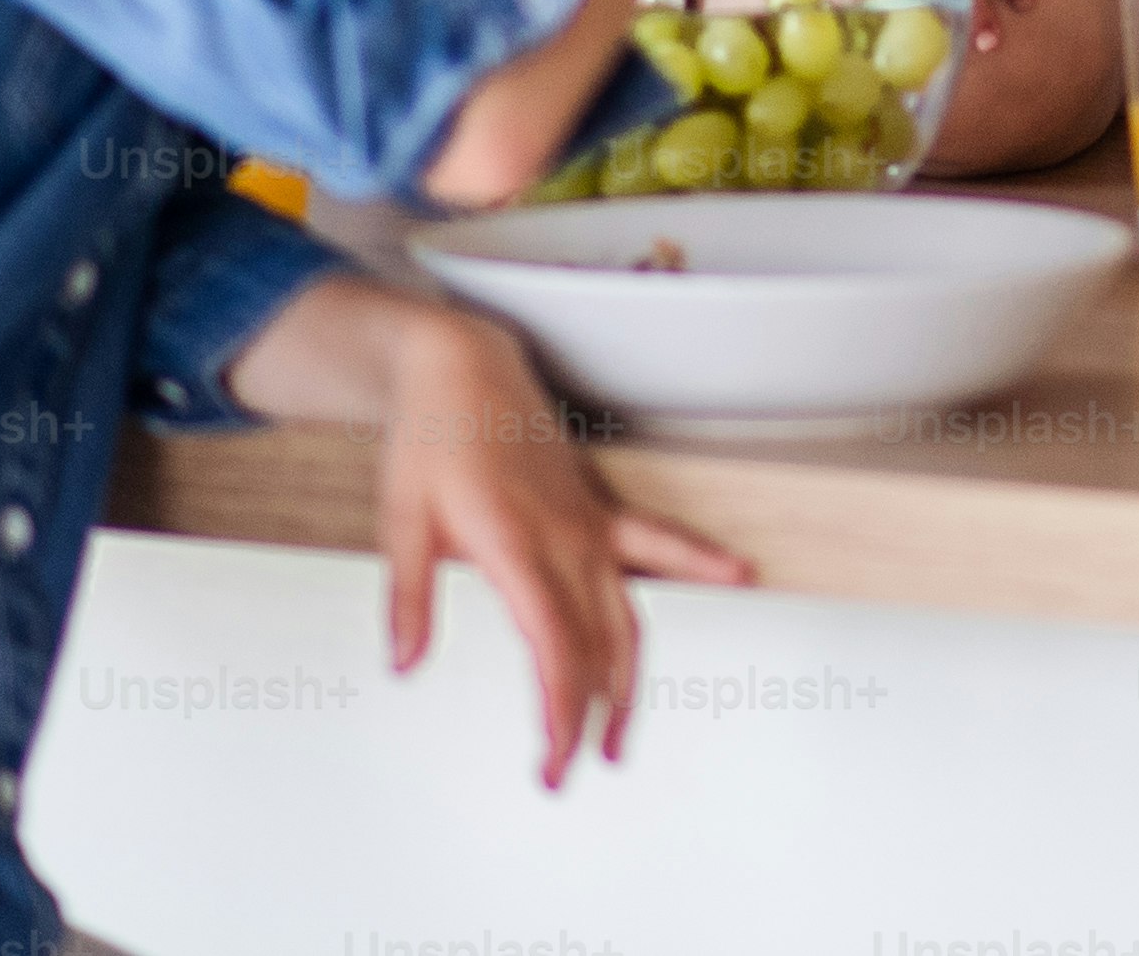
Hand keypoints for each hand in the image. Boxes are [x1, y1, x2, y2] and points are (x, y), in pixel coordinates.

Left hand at [372, 303, 750, 787]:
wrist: (465, 367)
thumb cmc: (432, 438)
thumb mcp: (399, 519)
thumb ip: (407, 595)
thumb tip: (404, 662)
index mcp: (515, 544)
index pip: (554, 647)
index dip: (562, 711)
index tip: (556, 761)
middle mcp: (566, 538)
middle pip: (596, 645)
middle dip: (589, 717)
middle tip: (574, 771)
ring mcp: (590, 523)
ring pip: (628, 612)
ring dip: (631, 679)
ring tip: (623, 737)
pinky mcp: (599, 510)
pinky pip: (658, 542)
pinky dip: (699, 562)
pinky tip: (738, 574)